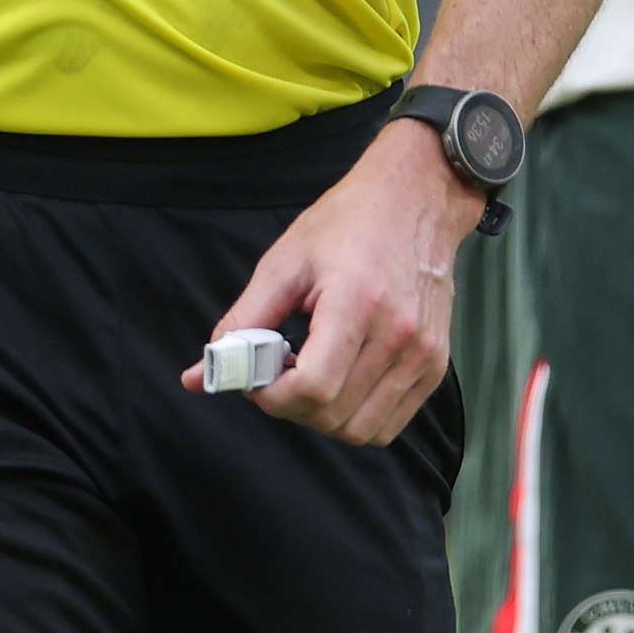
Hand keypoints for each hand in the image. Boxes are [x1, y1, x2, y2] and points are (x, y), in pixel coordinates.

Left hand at [191, 120, 481, 441]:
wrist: (414, 201)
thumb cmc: (347, 224)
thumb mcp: (284, 262)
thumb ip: (242, 323)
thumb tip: (198, 376)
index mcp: (356, 302)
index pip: (313, 387)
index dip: (272, 397)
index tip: (256, 381)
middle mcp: (397, 335)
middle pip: (333, 415)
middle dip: (291, 406)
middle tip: (277, 374)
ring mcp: (422, 355)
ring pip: (362, 431)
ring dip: (323, 417)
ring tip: (310, 376)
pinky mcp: (434, 366)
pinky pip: (390, 424)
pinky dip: (357, 417)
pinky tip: (341, 381)